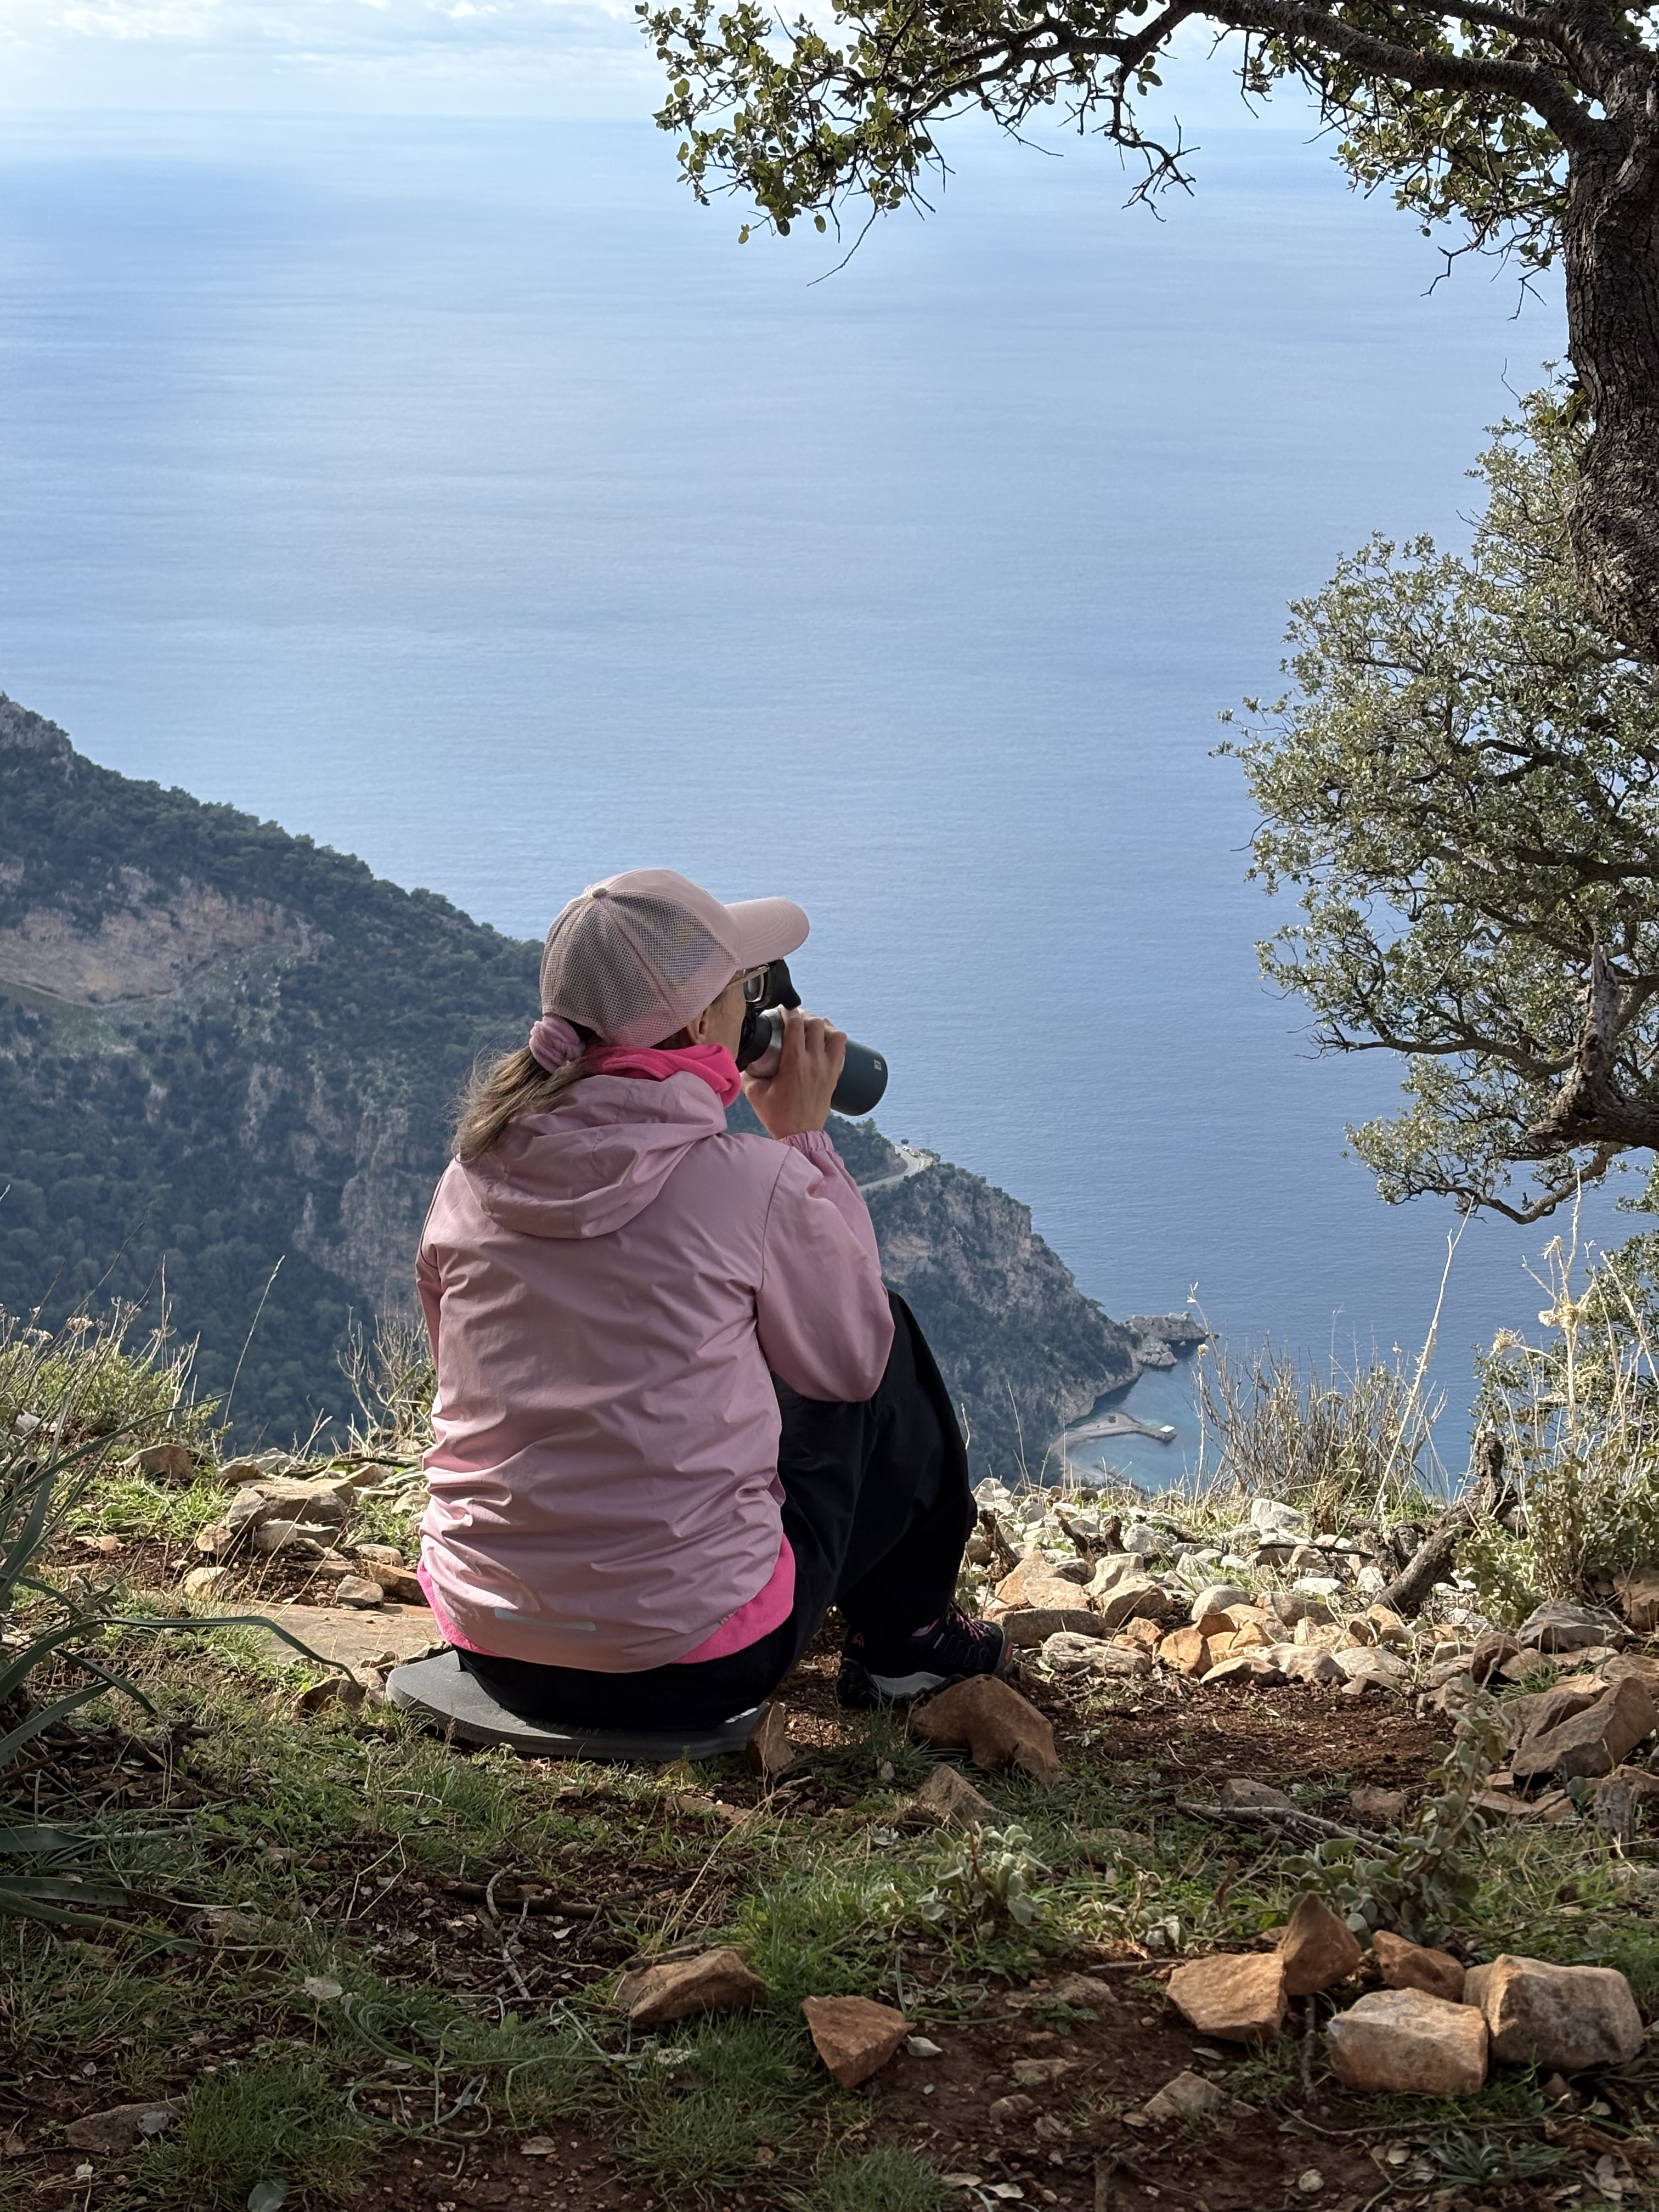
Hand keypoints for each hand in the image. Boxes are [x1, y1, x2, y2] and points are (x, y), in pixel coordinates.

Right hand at [743, 1007, 845, 1137]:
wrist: (799, 1135)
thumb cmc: (777, 1115)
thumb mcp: (755, 1093)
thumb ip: (747, 1073)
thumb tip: (743, 1058)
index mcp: (794, 1063)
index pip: (795, 1025)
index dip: (787, 1012)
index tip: (781, 1011)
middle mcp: (814, 1063)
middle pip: (816, 1024)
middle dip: (804, 1016)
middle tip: (794, 1020)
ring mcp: (828, 1069)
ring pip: (835, 1034)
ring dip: (824, 1027)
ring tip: (812, 1029)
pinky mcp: (835, 1075)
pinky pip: (841, 1049)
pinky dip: (834, 1040)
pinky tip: (824, 1041)